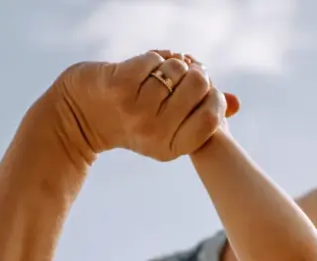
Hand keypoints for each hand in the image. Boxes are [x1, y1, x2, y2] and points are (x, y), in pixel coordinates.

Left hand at [51, 51, 237, 163]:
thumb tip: (236, 103)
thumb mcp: (168, 125)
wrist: (80, 114)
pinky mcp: (120, 86)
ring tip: (161, 71)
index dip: (214, 95)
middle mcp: (155, 133)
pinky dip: (152, 56)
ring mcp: (136, 110)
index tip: (204, 88)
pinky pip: (154, 59)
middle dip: (193, 73)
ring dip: (171, 63)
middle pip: (198, 86)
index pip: (213, 116)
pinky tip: (146, 64)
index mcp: (171, 148)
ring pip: (176, 69)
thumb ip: (201, 114)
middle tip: (183, 72)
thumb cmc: (131, 117)